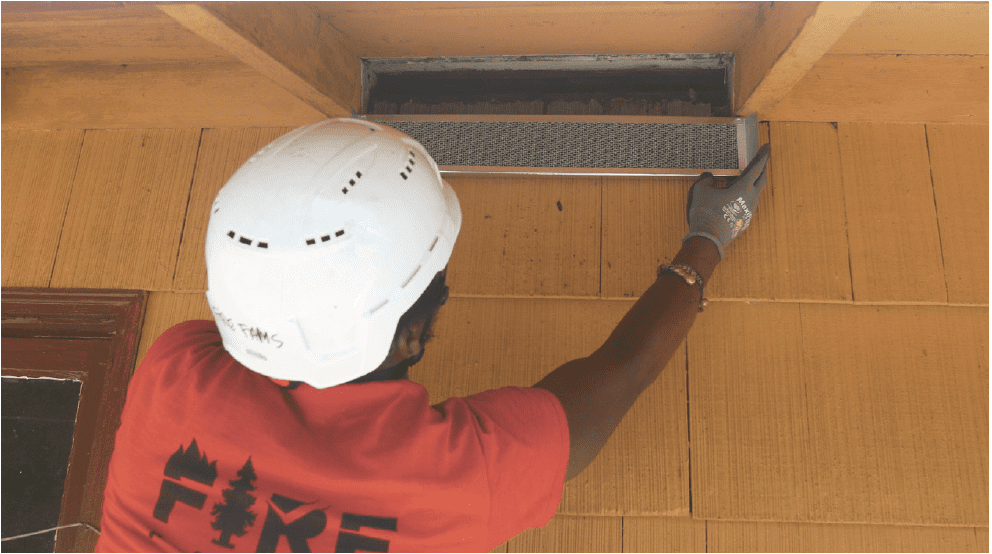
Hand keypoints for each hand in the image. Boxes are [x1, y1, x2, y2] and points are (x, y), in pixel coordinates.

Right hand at [683, 144, 770, 259]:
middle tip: (758, 162)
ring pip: (756, 193)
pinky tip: (734, 198)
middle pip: (761, 180)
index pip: (757, 168)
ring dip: (752, 184)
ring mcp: (749, 211)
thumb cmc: (706, 212)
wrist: (709, 237)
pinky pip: (748, 204)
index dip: (762, 156)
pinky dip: (745, 197)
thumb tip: (709, 177)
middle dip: (761, 169)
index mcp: (743, 188)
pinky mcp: (745, 221)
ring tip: (741, 181)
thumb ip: (706, 180)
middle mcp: (751, 198)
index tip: (767, 147)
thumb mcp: (701, 191)